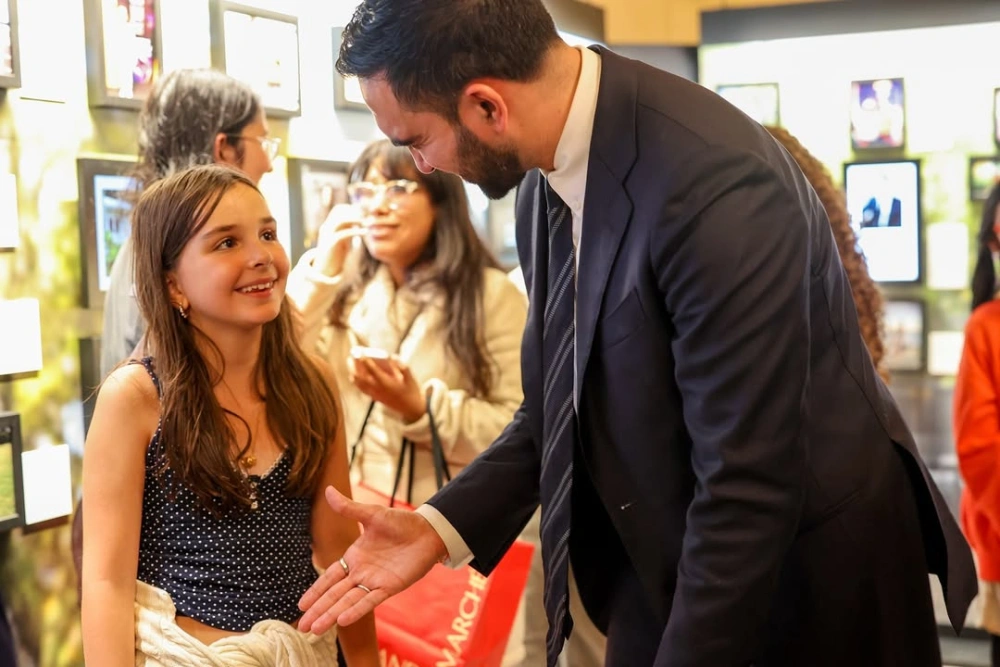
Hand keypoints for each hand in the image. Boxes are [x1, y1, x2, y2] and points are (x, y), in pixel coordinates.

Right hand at [297, 486, 446, 633]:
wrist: (428, 531)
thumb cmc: (401, 523)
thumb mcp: (372, 514)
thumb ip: (349, 508)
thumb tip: (328, 490)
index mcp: (354, 557)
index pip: (329, 578)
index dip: (315, 591)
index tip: (301, 605)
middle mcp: (361, 573)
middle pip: (335, 595)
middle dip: (318, 610)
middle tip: (302, 627)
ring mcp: (375, 582)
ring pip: (348, 601)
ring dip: (331, 615)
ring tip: (315, 630)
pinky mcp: (390, 587)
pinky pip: (370, 601)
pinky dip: (356, 610)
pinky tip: (342, 620)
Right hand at [315, 204, 365, 276]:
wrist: (325, 271)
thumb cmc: (336, 255)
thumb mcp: (344, 239)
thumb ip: (349, 230)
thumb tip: (360, 223)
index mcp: (329, 225)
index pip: (339, 209)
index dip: (352, 209)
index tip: (363, 214)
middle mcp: (327, 228)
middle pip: (339, 211)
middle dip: (354, 212)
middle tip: (366, 217)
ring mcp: (328, 235)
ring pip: (340, 220)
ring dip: (354, 219)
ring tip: (365, 223)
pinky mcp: (331, 245)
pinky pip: (343, 234)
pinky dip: (355, 231)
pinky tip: (365, 232)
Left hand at [348, 355, 425, 422]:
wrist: (410, 408)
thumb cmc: (411, 391)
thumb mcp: (410, 378)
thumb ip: (402, 366)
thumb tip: (392, 356)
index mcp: (387, 384)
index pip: (373, 371)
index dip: (366, 361)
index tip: (361, 353)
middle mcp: (378, 389)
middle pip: (361, 377)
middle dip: (355, 366)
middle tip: (352, 356)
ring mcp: (374, 394)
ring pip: (359, 383)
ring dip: (353, 372)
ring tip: (350, 362)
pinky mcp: (374, 397)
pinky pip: (361, 388)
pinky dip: (356, 380)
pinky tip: (353, 374)